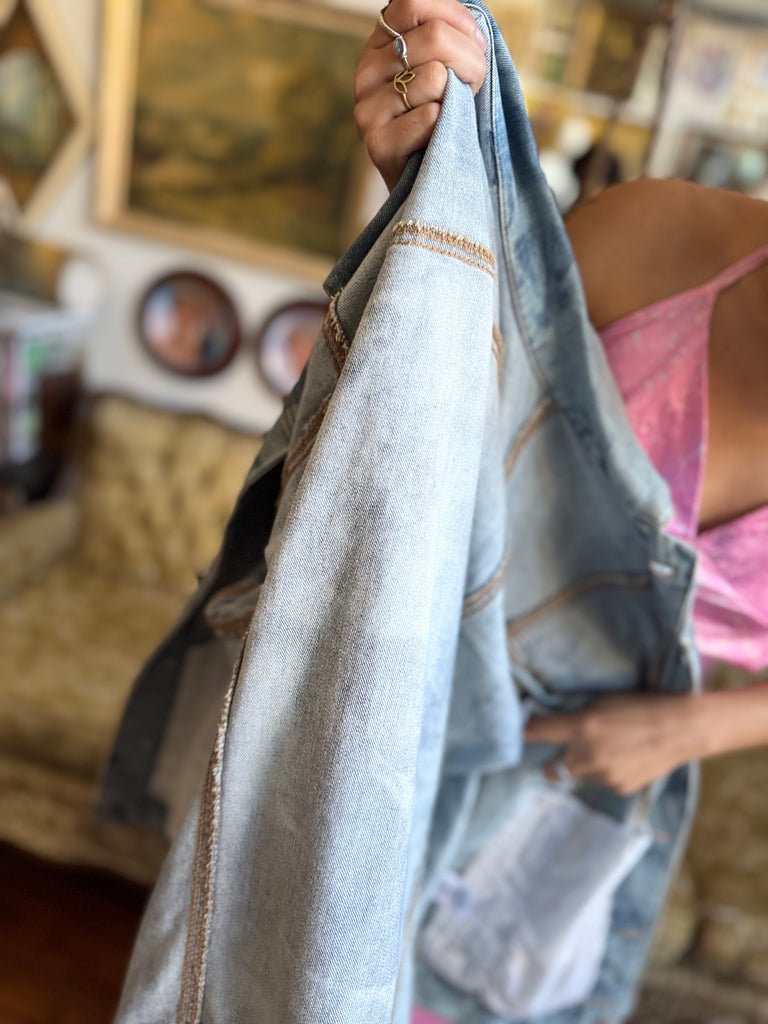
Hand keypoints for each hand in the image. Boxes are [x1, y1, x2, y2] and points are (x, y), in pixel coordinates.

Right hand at [354, 0, 487, 189]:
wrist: (427, 181)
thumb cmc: (442, 119)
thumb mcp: (443, 68)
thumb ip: (448, 38)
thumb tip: (474, 27)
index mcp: (380, 44)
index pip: (412, 2)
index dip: (456, 17)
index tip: (477, 42)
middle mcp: (366, 72)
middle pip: (433, 36)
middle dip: (471, 60)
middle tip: (474, 84)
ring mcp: (367, 108)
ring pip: (434, 76)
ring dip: (459, 96)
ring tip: (453, 113)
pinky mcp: (378, 143)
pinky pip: (430, 116)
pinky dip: (445, 127)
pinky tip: (437, 138)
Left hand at [524, 692, 709, 795]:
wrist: (683, 729)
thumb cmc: (642, 706)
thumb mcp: (603, 701)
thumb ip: (576, 716)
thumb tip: (551, 723)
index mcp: (582, 727)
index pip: (536, 733)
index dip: (522, 733)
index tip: (515, 734)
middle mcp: (587, 755)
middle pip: (550, 768)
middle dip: (553, 760)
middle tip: (565, 749)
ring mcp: (603, 776)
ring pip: (576, 776)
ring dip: (582, 766)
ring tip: (606, 749)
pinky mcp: (618, 789)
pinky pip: (599, 783)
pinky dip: (603, 773)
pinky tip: (622, 759)